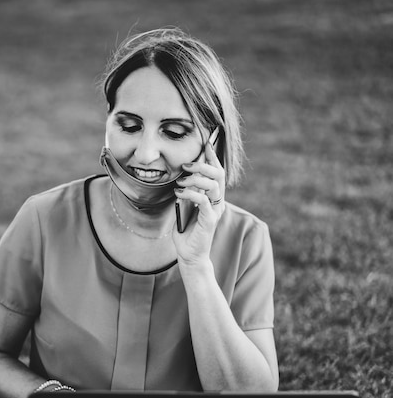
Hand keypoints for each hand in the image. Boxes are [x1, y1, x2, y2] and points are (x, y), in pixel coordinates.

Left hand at [172, 138, 225, 265]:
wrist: (188, 254)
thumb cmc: (186, 230)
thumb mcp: (183, 205)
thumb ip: (186, 191)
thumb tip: (181, 174)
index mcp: (213, 196)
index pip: (217, 172)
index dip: (213, 157)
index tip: (206, 143)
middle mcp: (218, 201)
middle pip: (219, 174)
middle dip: (203, 164)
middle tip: (186, 164)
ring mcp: (215, 211)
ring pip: (213, 185)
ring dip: (195, 179)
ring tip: (179, 181)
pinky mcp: (210, 220)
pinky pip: (203, 201)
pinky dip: (190, 194)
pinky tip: (178, 194)